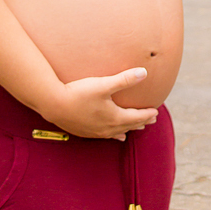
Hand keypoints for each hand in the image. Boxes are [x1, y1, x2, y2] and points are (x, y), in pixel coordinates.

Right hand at [44, 67, 158, 139]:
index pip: (136, 117)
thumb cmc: (79, 93)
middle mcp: (108, 128)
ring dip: (130, 128)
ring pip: (119, 132)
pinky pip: (107, 136)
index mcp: (114, 118)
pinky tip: (118, 137)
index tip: (156, 111)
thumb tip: (144, 73)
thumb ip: (124, 79)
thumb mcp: (103, 84)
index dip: (147, 114)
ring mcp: (97, 132)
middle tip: (152, 119)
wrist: (54, 105)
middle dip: (142, 121)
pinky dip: (116, 135)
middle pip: (129, 125)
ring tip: (139, 127)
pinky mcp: (86, 133)